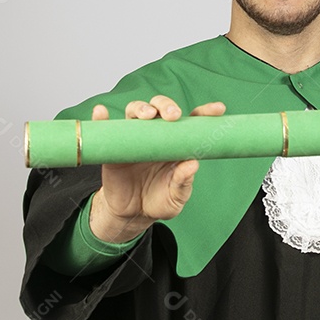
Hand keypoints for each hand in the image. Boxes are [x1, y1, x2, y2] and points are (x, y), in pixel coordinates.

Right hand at [88, 95, 225, 242]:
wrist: (132, 214)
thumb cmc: (158, 200)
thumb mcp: (175, 197)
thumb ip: (183, 183)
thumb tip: (191, 165)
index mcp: (177, 143)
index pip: (192, 122)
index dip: (205, 112)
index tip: (218, 109)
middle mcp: (156, 134)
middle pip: (161, 108)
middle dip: (167, 105)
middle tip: (172, 115)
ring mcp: (135, 138)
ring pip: (136, 111)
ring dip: (141, 108)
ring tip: (146, 115)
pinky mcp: (115, 147)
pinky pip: (106, 128)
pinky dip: (101, 118)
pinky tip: (100, 112)